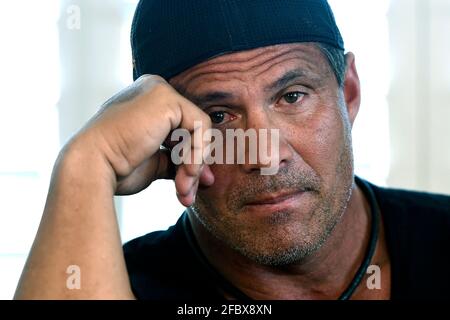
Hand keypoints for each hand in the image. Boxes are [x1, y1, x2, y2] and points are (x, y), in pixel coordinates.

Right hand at [67, 74, 213, 205]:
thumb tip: (209, 178)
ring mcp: (159, 90)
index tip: (189, 185)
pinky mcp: (166, 98)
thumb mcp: (155, 164)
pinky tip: (186, 173)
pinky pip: (200, 126)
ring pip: (199, 129)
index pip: (183, 130)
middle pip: (193, 129)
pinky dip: (197, 154)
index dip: (189, 159)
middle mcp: (154, 90)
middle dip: (194, 165)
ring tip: (183, 189)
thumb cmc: (115, 168)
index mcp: (148, 103)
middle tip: (189, 193)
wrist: (91, 167)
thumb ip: (180, 163)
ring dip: (194, 165)